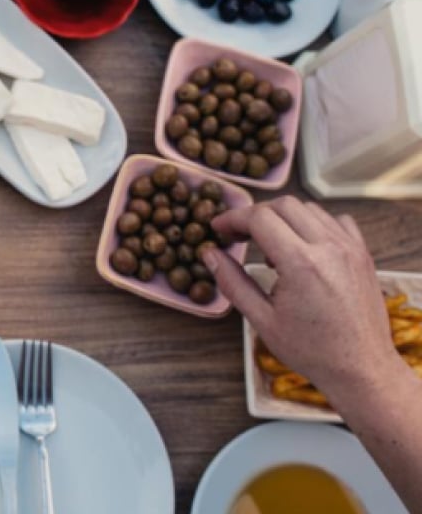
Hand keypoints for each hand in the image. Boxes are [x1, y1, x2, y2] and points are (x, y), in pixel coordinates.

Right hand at [205, 198, 398, 400]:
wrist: (361, 368)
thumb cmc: (312, 350)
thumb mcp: (262, 320)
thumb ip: (233, 282)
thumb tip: (210, 255)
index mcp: (301, 263)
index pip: (260, 218)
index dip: (233, 218)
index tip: (218, 228)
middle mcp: (329, 248)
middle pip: (285, 205)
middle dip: (256, 214)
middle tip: (239, 234)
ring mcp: (350, 249)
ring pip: (310, 210)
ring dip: (284, 218)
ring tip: (270, 246)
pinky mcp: (363, 255)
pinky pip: (337, 222)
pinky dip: (315, 224)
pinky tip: (304, 246)